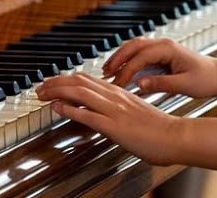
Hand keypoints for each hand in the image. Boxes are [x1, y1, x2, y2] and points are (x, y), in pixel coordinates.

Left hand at [34, 72, 183, 165]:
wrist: (176, 137)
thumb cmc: (159, 129)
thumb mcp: (136, 113)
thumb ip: (119, 110)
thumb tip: (104, 113)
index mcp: (120, 93)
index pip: (88, 80)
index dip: (67, 79)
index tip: (52, 83)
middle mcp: (116, 97)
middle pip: (80, 82)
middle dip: (56, 82)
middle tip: (39, 87)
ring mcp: (115, 111)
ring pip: (81, 93)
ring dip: (57, 92)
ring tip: (42, 94)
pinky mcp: (115, 126)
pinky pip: (88, 114)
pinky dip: (70, 109)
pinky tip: (57, 108)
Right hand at [103, 37, 216, 97]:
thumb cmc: (205, 79)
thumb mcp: (184, 85)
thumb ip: (161, 84)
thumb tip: (139, 84)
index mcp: (169, 49)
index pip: (140, 57)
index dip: (126, 70)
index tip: (117, 84)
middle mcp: (163, 44)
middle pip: (133, 46)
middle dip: (117, 58)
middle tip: (104, 73)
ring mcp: (162, 48)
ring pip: (134, 47)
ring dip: (120, 57)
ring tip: (107, 72)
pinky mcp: (161, 55)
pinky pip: (139, 54)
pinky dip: (127, 60)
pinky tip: (120, 71)